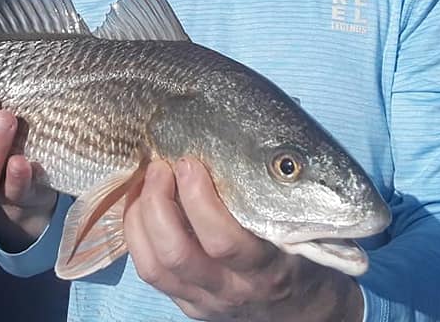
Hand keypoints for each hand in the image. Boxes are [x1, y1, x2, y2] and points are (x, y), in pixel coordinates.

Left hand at [123, 158, 362, 321]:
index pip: (224, 241)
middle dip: (159, 203)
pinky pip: (150, 273)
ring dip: (140, 218)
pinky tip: (139, 207)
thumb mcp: (298, 229)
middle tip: (161, 167)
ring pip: (155, 266)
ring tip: (145, 183)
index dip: (198, 200)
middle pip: (178, 253)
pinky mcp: (186, 304)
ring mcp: (204, 300)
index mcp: (266, 267)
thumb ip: (272, 197)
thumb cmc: (300, 256)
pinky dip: (136, 236)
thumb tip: (245, 135)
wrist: (304, 311)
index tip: (189, 163)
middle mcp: (231, 288)